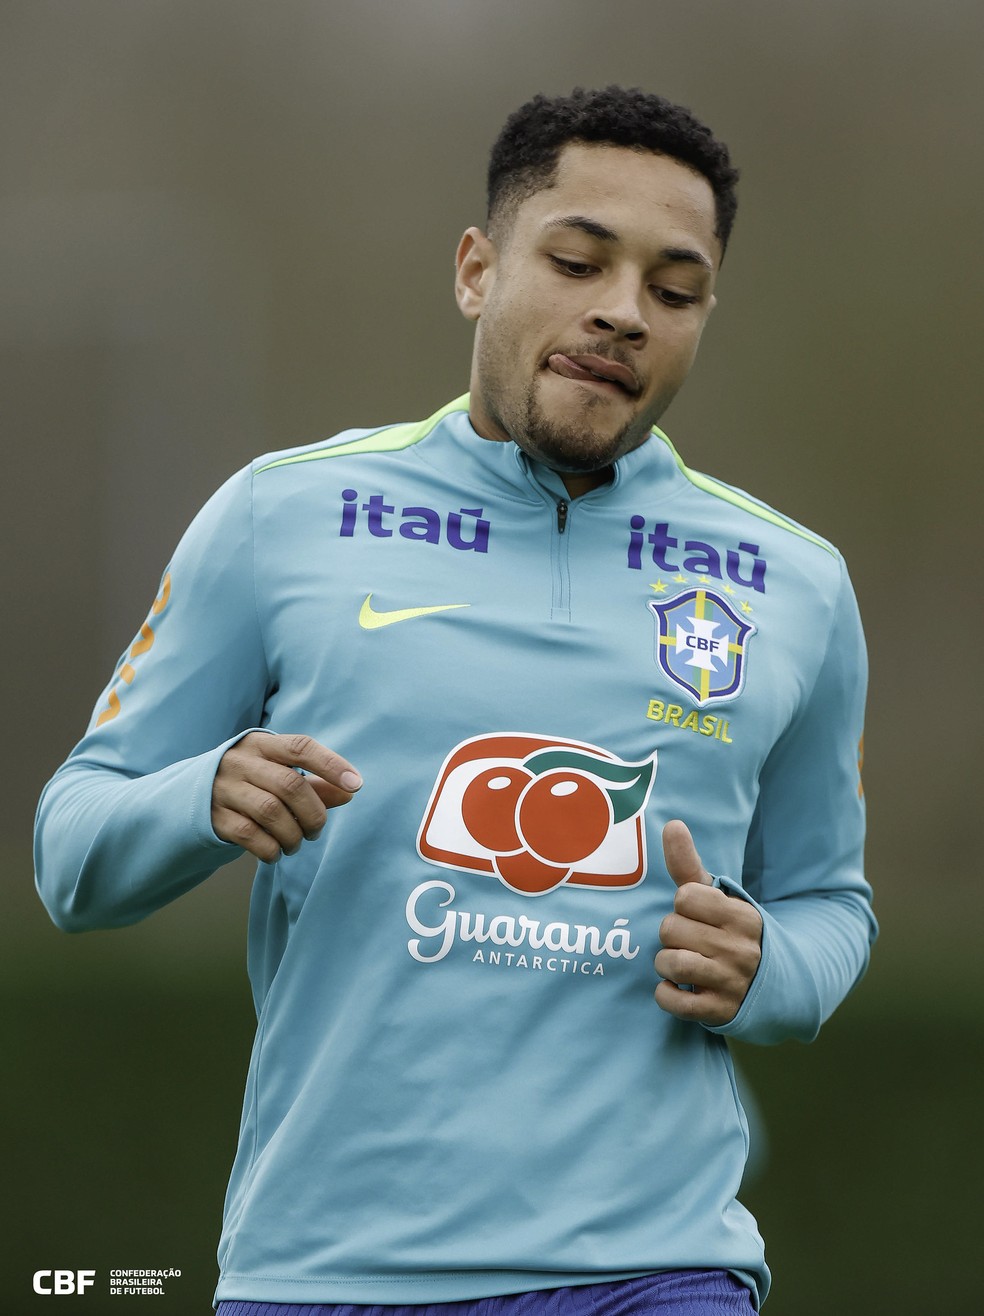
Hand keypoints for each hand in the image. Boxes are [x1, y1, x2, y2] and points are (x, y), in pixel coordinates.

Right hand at [212, 732, 361, 861]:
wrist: (190, 796)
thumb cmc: (250, 782)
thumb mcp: (278, 774)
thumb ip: (314, 783)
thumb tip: (350, 791)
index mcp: (261, 744)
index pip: (300, 747)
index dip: (331, 764)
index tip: (356, 785)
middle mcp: (240, 762)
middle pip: (289, 784)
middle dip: (313, 813)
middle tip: (317, 830)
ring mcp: (223, 788)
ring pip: (270, 812)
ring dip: (293, 835)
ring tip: (296, 844)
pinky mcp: (213, 816)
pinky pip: (250, 835)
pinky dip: (270, 848)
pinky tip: (276, 853)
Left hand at [654, 819, 761, 1025]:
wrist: (770, 984)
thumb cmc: (729, 932)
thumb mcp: (716, 897)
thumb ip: (689, 864)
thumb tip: (672, 824)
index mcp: (741, 915)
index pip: (685, 896)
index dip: (682, 905)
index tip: (695, 915)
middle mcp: (740, 949)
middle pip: (671, 929)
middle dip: (671, 935)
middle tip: (687, 941)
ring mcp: (731, 982)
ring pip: (672, 964)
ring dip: (664, 964)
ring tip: (678, 963)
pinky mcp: (720, 1012)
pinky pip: (676, 1004)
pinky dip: (666, 996)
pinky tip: (674, 989)